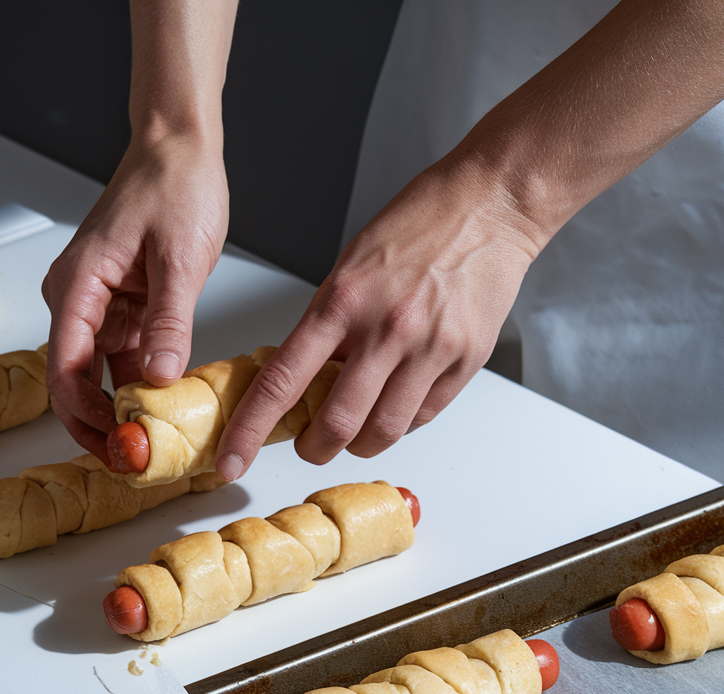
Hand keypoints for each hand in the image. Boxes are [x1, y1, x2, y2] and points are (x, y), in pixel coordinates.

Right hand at [43, 136, 228, 460]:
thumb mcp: (180, 258)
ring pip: (100, 376)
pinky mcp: (123, 309)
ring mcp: (99, 306)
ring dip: (122, 412)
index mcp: (79, 285)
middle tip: (133, 463)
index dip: (87, 416)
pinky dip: (141, 387)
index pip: (67, 367)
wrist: (179, 149)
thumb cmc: (173, 185)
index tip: (119, 446)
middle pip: (75, 382)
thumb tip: (160, 376)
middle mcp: (79, 300)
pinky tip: (163, 412)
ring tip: (151, 447)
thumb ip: (169, 321)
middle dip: (100, 426)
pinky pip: (125, 359)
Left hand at [215, 157, 543, 479]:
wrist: (491, 204)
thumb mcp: (349, 269)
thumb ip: (326, 328)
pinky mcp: (465, 361)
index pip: (282, 383)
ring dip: (358, 445)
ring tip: (353, 433)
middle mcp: (385, 329)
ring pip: (382, 433)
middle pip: (336, 425)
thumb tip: (304, 380)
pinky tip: (394, 405)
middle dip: (313, 449)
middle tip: (309, 445)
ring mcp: (429, 348)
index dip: (250, 430)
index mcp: (341, 302)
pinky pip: (422, 417)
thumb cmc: (416, 227)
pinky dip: (400, 423)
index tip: (233, 459)